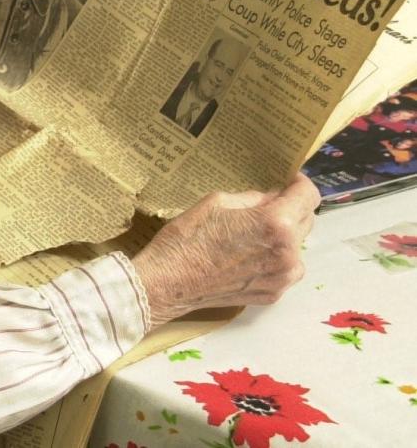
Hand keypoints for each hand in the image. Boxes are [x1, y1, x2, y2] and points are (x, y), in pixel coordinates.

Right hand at [130, 174, 318, 328]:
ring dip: (284, 237)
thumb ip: (253, 199)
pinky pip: (285, 269)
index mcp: (275, 223)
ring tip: (253, 236)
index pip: (308, 196)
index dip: (299, 184)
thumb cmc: (188, 237)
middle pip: (306, 221)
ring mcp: (282, 277)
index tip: (288, 181)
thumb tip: (272, 199)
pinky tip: (248, 257)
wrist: (169, 282)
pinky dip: (274, 259)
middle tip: (265, 207)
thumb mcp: (218, 202)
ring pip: (297, 247)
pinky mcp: (273, 294)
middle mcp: (288, 252)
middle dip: (291, 209)